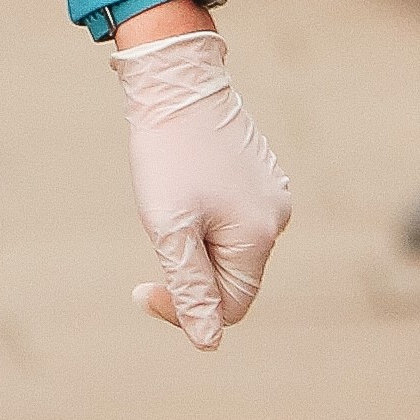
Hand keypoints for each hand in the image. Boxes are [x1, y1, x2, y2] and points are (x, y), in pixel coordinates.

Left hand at [108, 24, 289, 348]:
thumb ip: (191, 287)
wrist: (175, 79)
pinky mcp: (259, 174)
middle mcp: (277, 218)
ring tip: (169, 198)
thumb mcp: (170, 228)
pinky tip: (182, 181)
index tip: (143, 286)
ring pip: (229, 247)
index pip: (229, 307)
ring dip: (194, 240)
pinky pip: (232, 217)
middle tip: (156, 226)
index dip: (185, 309)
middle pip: (231, 277)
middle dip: (189, 267)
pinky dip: (202, 216)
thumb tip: (208, 340)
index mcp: (260, 237)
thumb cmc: (168, 154)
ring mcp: (272, 193)